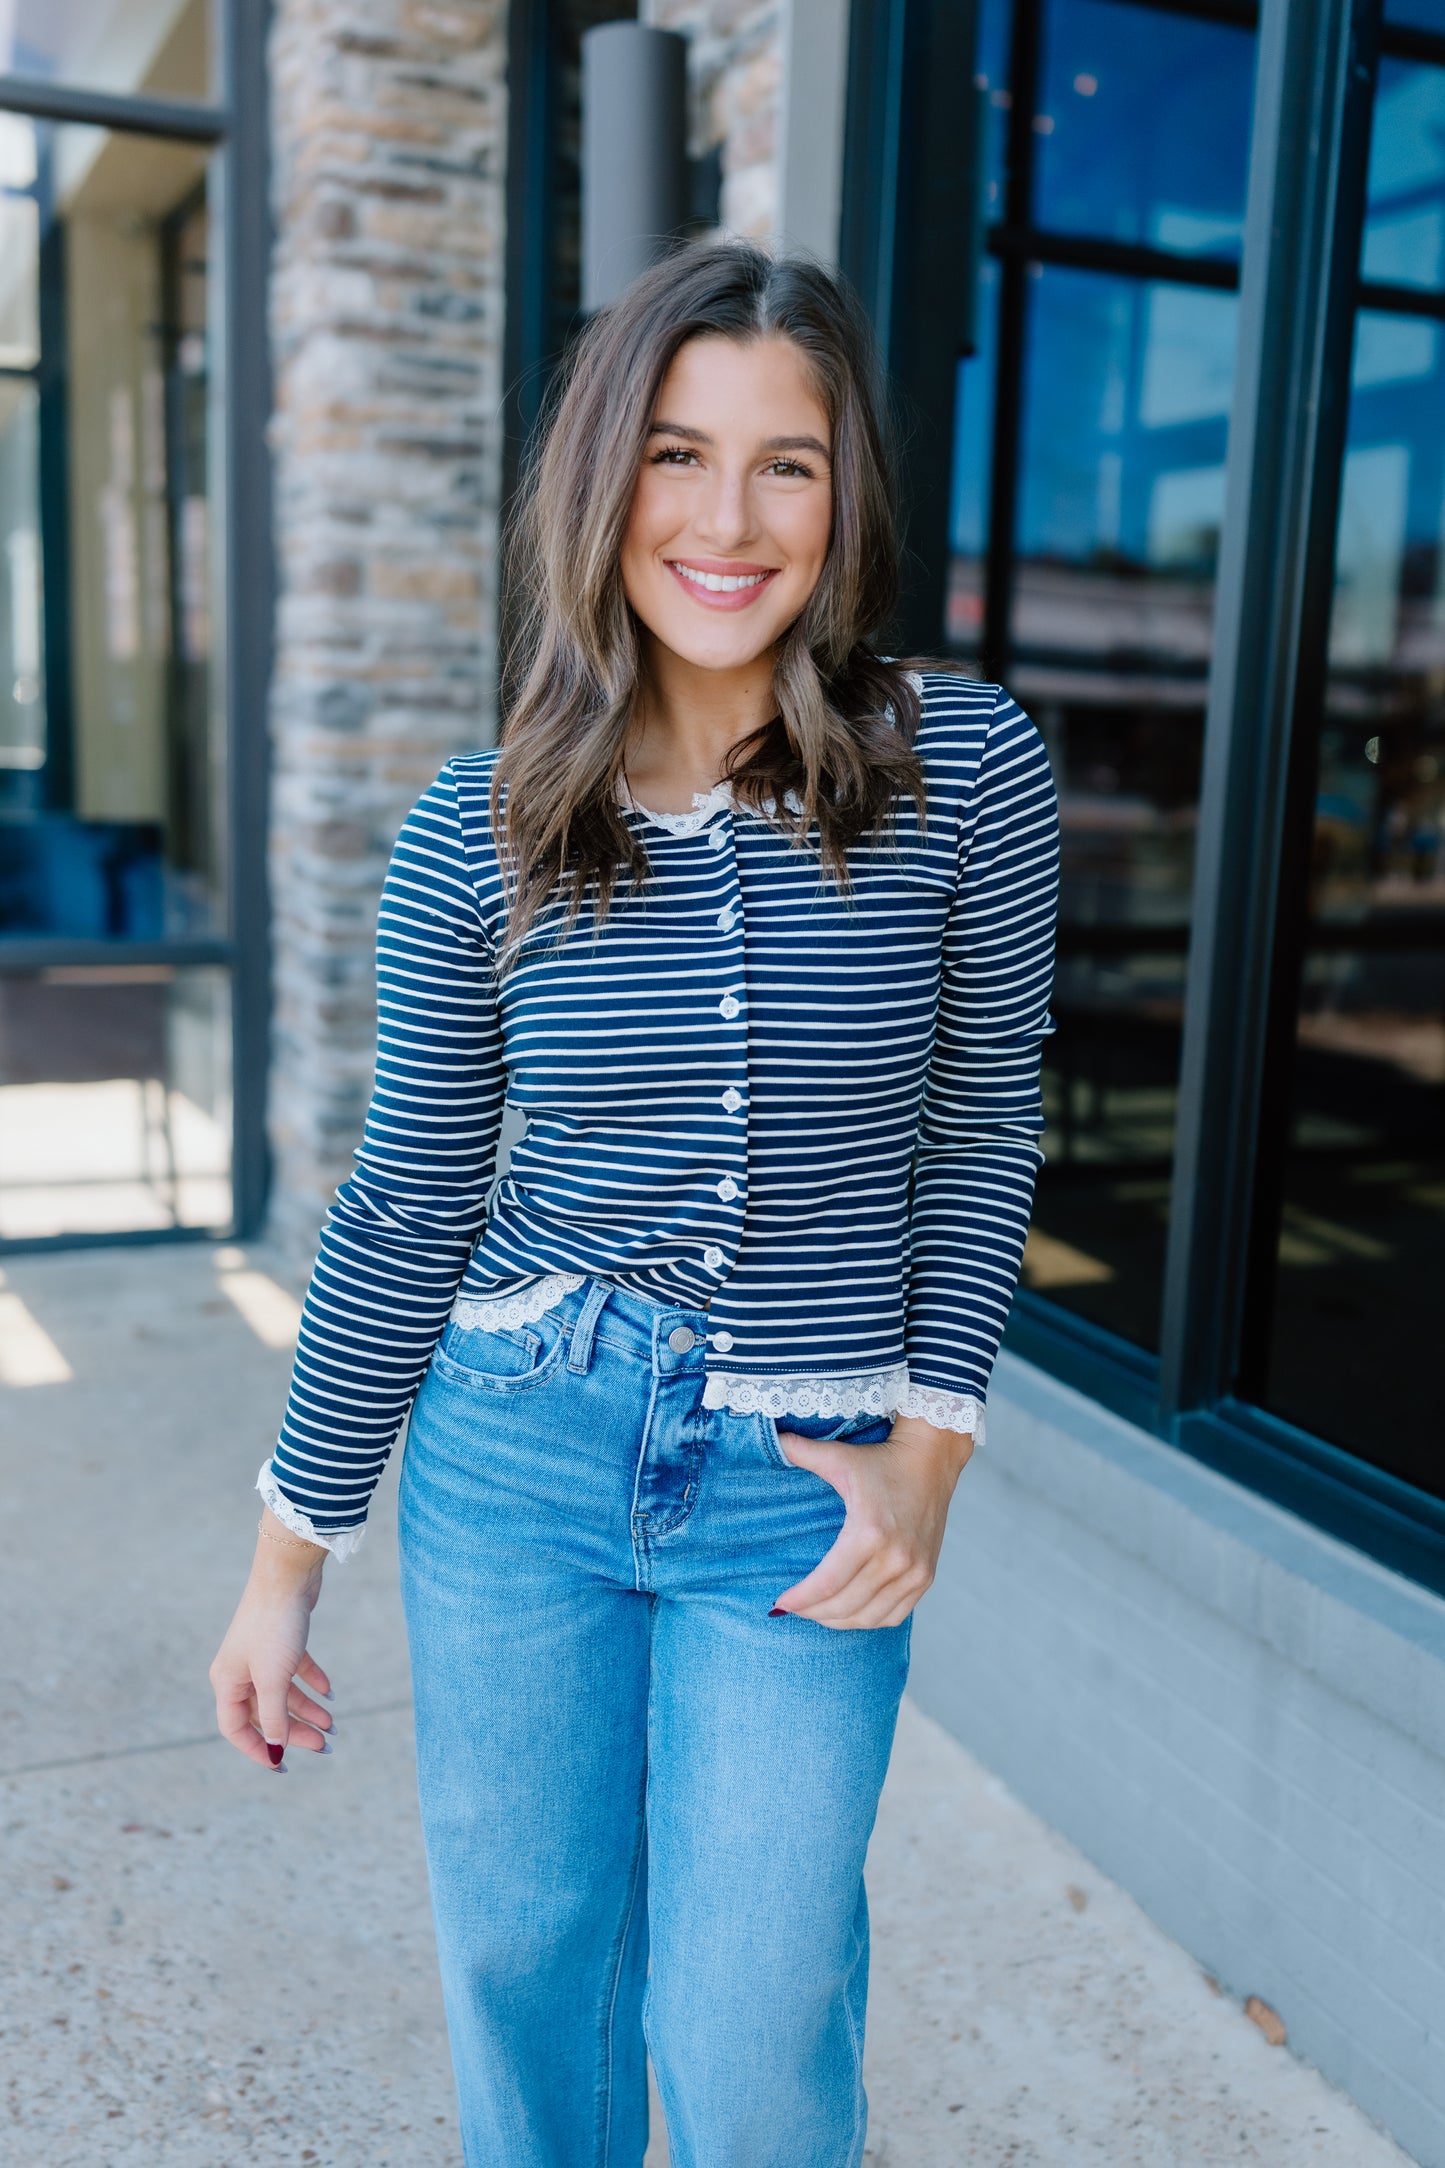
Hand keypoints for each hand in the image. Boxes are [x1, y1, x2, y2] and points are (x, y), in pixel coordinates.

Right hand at [209, 1512, 334, 1770]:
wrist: (288, 1574)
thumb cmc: (275, 1626)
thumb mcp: (273, 1678)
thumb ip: (273, 1716)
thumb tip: (275, 1748)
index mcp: (227, 1681)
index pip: (236, 1728)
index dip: (257, 1750)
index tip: (281, 1766)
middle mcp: (241, 1670)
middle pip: (265, 1713)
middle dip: (293, 1731)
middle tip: (323, 1746)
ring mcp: (261, 1654)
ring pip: (283, 1693)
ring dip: (307, 1710)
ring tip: (333, 1725)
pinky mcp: (282, 1639)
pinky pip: (296, 1670)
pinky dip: (312, 1682)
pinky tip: (331, 1693)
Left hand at [770, 1414, 973, 1628]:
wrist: (931, 1461)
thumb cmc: (882, 1461)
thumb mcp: (840, 1457)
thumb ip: (802, 1452)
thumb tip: (773, 1440)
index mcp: (869, 1532)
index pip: (827, 1583)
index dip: (800, 1599)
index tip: (780, 1602)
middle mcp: (895, 1558)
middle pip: (844, 1606)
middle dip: (812, 1612)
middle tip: (793, 1608)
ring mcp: (914, 1571)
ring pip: (868, 1617)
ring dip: (838, 1621)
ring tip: (816, 1613)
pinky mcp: (926, 1577)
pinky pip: (893, 1615)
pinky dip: (868, 1620)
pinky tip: (849, 1613)